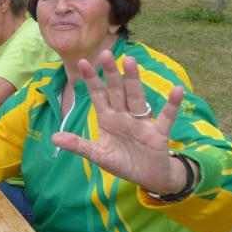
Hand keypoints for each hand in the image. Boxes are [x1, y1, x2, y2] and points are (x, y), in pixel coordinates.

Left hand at [51, 51, 188, 194]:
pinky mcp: (158, 134)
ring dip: (134, 81)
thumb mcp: (98, 155)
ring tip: (130, 62)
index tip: (82, 62)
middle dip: (110, 74)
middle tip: (106, 54)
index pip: (98, 95)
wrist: (147, 178)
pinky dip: (172, 105)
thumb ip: (78, 145)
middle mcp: (124, 115)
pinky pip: (166, 117)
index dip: (91, 80)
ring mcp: (141, 123)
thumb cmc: (122, 162)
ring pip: (136, 98)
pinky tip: (177, 90)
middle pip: (116, 91)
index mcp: (108, 118)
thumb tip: (54, 137)